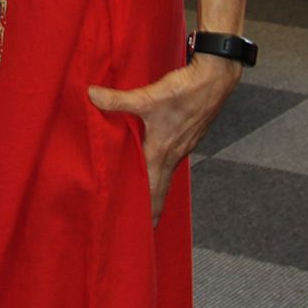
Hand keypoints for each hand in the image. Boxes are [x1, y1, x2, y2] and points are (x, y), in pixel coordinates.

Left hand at [87, 54, 240, 223]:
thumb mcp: (148, 97)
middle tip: (147, 226)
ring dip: (157, 187)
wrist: (216, 79)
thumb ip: (118, 100)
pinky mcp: (188, 134)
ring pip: (167, 172)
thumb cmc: (185, 91)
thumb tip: (91, 95)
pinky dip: (163, 168)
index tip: (146, 229)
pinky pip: (172, 158)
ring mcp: (183, 144)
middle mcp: (174, 153)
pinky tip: (157, 163)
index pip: (153, 190)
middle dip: (154, 208)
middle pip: (161, 187)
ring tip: (148, 200)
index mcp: (162, 152)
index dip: (150, 210)